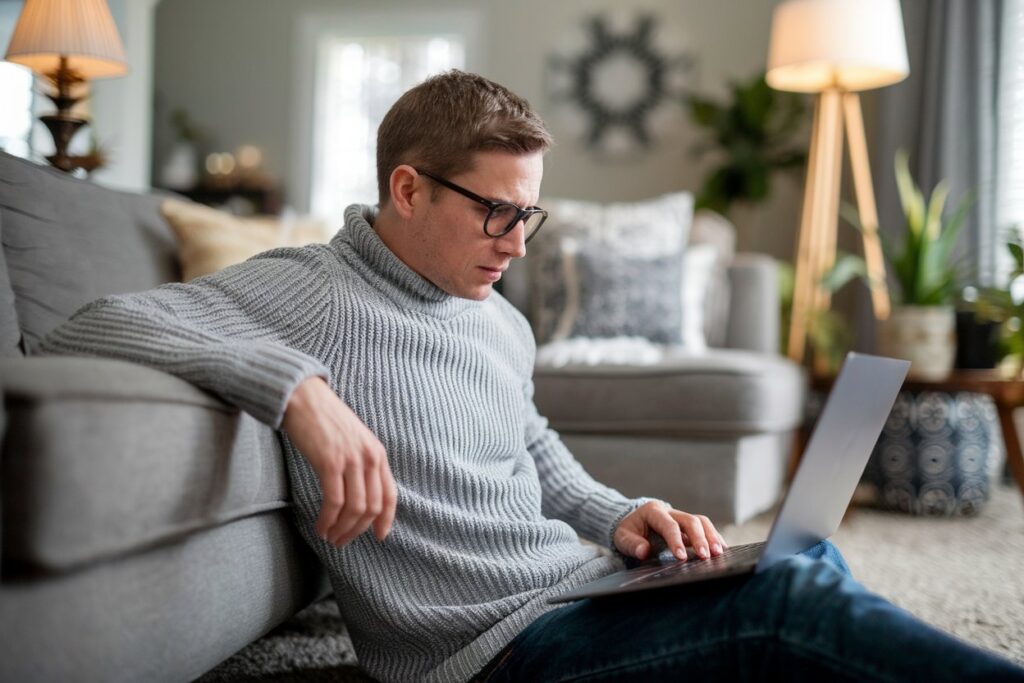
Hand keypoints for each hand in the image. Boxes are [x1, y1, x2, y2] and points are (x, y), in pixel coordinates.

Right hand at [281, 376, 396, 547]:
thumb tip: (361, 496)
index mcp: (378, 453)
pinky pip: (334, 501)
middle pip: (372, 507)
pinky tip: (321, 526)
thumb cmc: (325, 420)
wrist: (304, 397)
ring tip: (330, 537)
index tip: (379, 537)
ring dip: (342, 529)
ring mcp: (351, 459)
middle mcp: (369, 457)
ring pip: (355, 508)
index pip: (390, 495)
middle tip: (342, 541)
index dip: (386, 520)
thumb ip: (362, 464)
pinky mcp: (330, 462)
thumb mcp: (354, 441)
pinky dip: (328, 519)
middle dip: (358, 530)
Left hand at [613, 501, 727, 561]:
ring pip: (701, 522)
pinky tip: (722, 550)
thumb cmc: (629, 530)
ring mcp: (681, 517)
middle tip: (706, 556)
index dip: (676, 540)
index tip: (682, 557)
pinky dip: (714, 538)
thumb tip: (644, 551)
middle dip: (700, 538)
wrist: (633, 521)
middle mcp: (670, 511)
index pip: (668, 525)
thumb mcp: (622, 537)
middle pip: (690, 520)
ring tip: (718, 553)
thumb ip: (632, 544)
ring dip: (711, 537)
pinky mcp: (688, 526)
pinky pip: (705, 528)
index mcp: (653, 512)